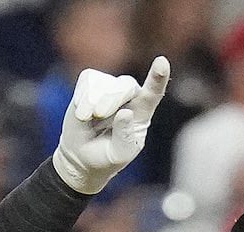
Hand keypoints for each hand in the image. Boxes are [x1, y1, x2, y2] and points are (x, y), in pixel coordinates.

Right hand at [52, 56, 170, 193]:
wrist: (81, 156)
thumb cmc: (106, 157)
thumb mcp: (118, 154)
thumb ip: (124, 136)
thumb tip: (125, 113)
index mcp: (142, 114)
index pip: (153, 94)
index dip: (157, 79)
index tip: (162, 62)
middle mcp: (130, 96)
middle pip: (125, 86)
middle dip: (110, 100)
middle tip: (99, 115)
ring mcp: (110, 87)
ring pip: (104, 82)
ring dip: (92, 101)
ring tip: (86, 118)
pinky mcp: (92, 82)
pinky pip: (88, 78)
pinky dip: (81, 95)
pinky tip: (81, 111)